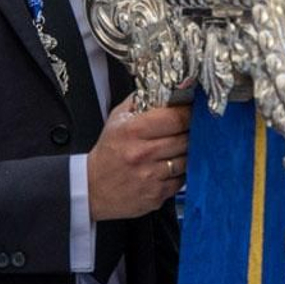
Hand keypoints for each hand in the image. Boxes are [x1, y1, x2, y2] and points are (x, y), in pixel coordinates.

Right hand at [86, 98, 191, 221]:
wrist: (93, 187)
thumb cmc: (107, 152)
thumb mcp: (116, 119)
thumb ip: (139, 101)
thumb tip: (165, 89)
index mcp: (133, 130)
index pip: (175, 118)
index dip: (188, 112)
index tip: (191, 110)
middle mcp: (143, 153)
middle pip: (185, 138)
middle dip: (190, 133)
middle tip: (188, 130)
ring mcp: (151, 176)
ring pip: (187, 159)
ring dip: (187, 153)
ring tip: (178, 149)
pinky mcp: (157, 194)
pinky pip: (182, 179)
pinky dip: (180, 172)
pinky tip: (170, 167)